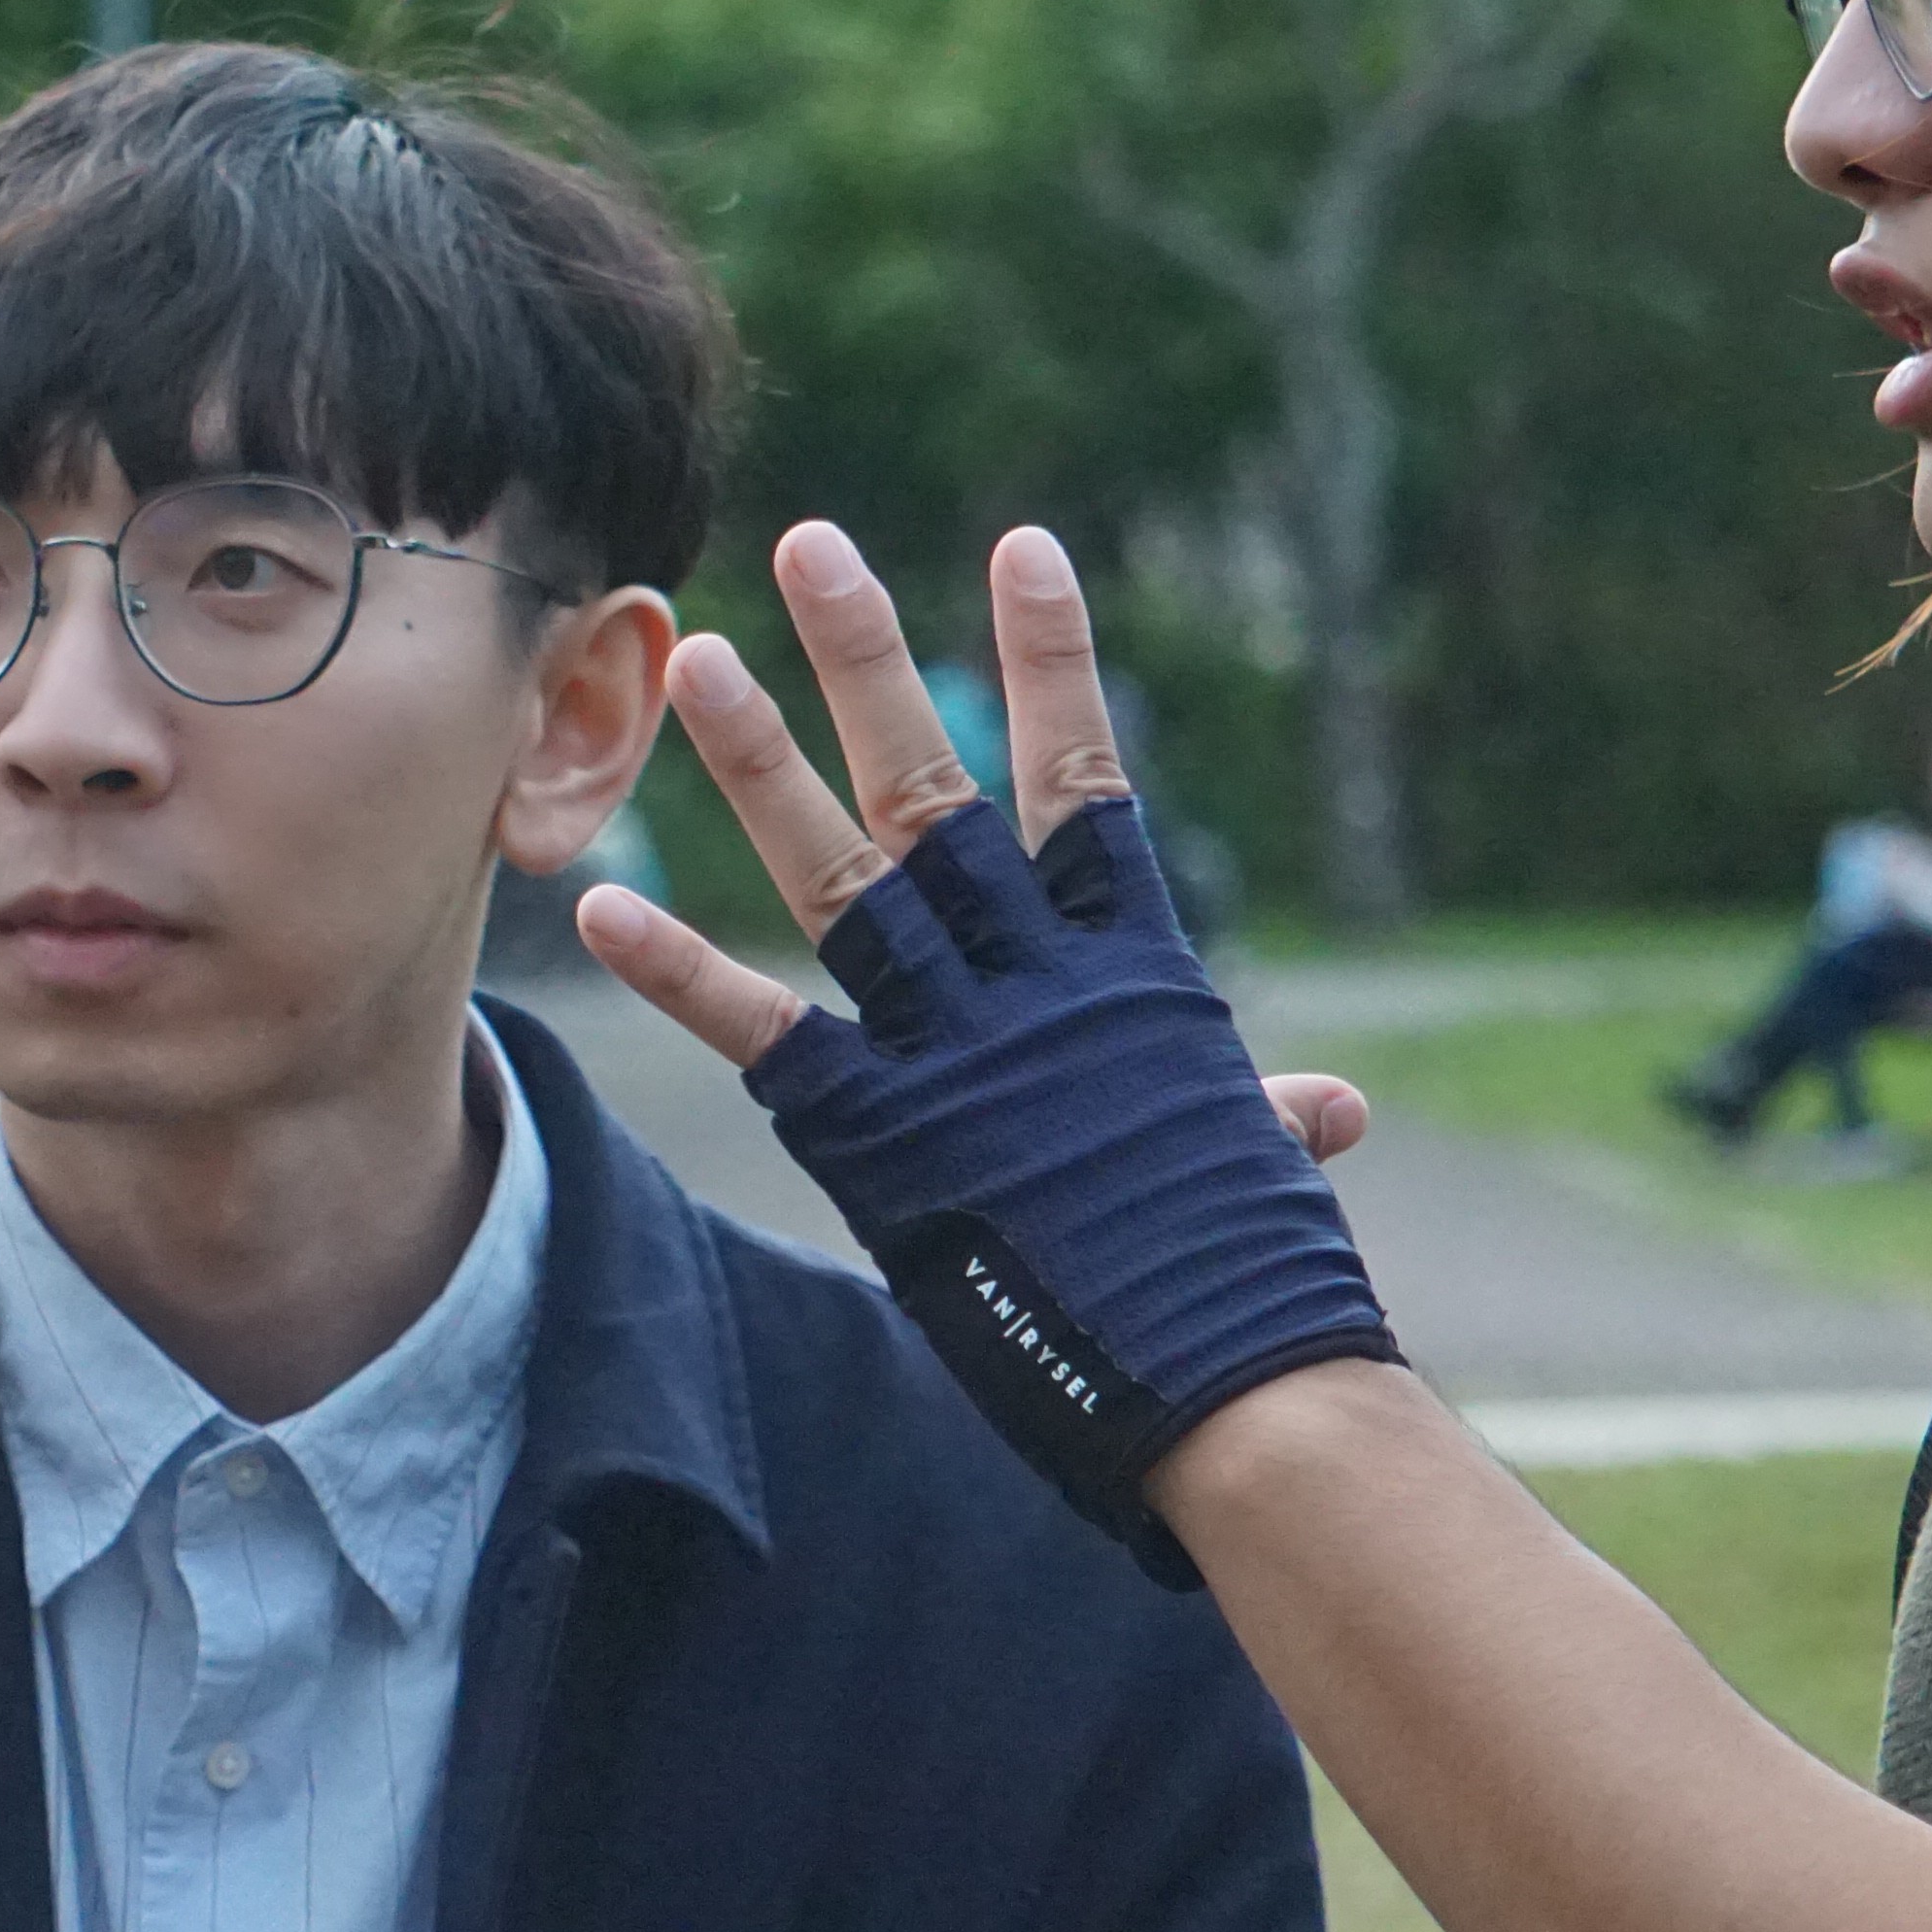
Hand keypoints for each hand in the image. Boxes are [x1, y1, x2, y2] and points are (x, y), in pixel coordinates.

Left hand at [572, 522, 1397, 1569]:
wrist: (1238, 1387)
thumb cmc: (1259, 1286)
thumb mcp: (1254, 1168)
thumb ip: (1266, 1113)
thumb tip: (1328, 1106)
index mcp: (1132, 972)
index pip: (1084, 779)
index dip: (1053, 661)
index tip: (1023, 546)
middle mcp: (1038, 982)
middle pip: (938, 787)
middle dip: (872, 660)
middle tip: (811, 544)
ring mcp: (959, 1050)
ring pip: (847, 872)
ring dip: (764, 763)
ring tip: (698, 658)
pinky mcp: (886, 1138)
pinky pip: (764, 1033)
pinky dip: (681, 970)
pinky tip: (603, 905)